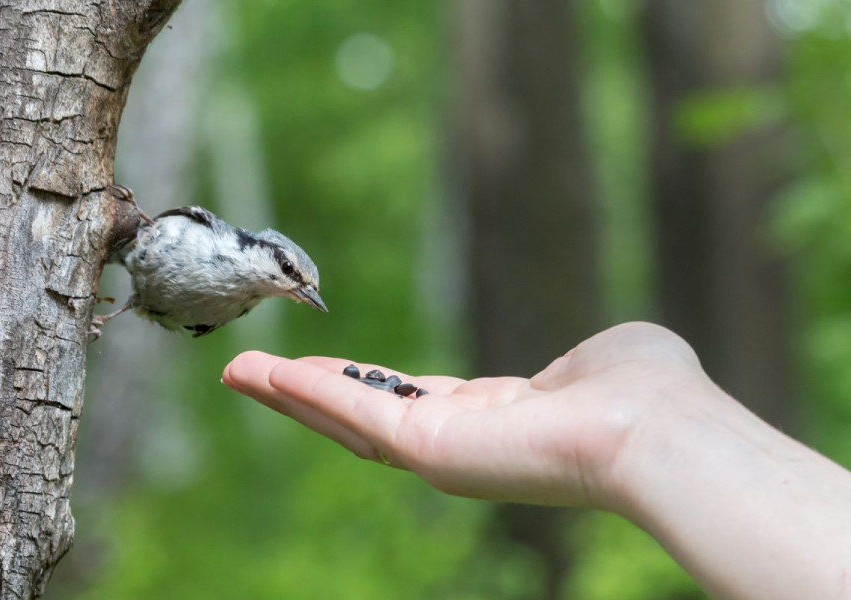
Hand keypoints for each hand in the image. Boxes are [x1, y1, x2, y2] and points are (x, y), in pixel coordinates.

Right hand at [222, 322, 710, 509]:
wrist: (659, 429)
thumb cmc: (646, 390)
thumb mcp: (602, 358)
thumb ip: (571, 365)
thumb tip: (577, 367)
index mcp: (501, 416)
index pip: (417, 400)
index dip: (369, 385)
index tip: (329, 367)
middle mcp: (462, 442)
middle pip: (366, 417)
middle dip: (307, 395)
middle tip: (252, 373)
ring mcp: (442, 452)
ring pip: (348, 421)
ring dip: (290, 395)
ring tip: (240, 373)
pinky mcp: (429, 450)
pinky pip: (355, 415)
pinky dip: (306, 393)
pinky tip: (265, 373)